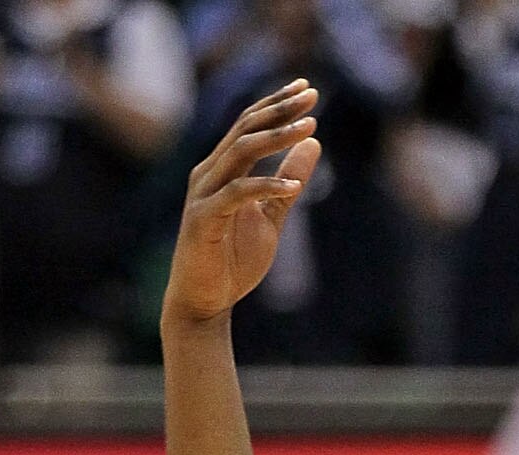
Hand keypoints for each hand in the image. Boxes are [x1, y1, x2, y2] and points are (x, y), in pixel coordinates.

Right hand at [162, 83, 322, 330]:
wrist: (205, 302)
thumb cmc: (232, 260)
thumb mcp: (271, 216)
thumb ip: (289, 180)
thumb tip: (313, 143)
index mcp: (222, 167)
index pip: (250, 123)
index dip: (277, 103)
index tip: (308, 88)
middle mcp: (209, 172)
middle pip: (246, 127)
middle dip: (280, 109)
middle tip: (312, 95)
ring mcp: (204, 194)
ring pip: (240, 152)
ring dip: (277, 138)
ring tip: (309, 128)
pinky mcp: (204, 219)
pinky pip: (238, 193)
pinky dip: (267, 186)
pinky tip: (296, 188)